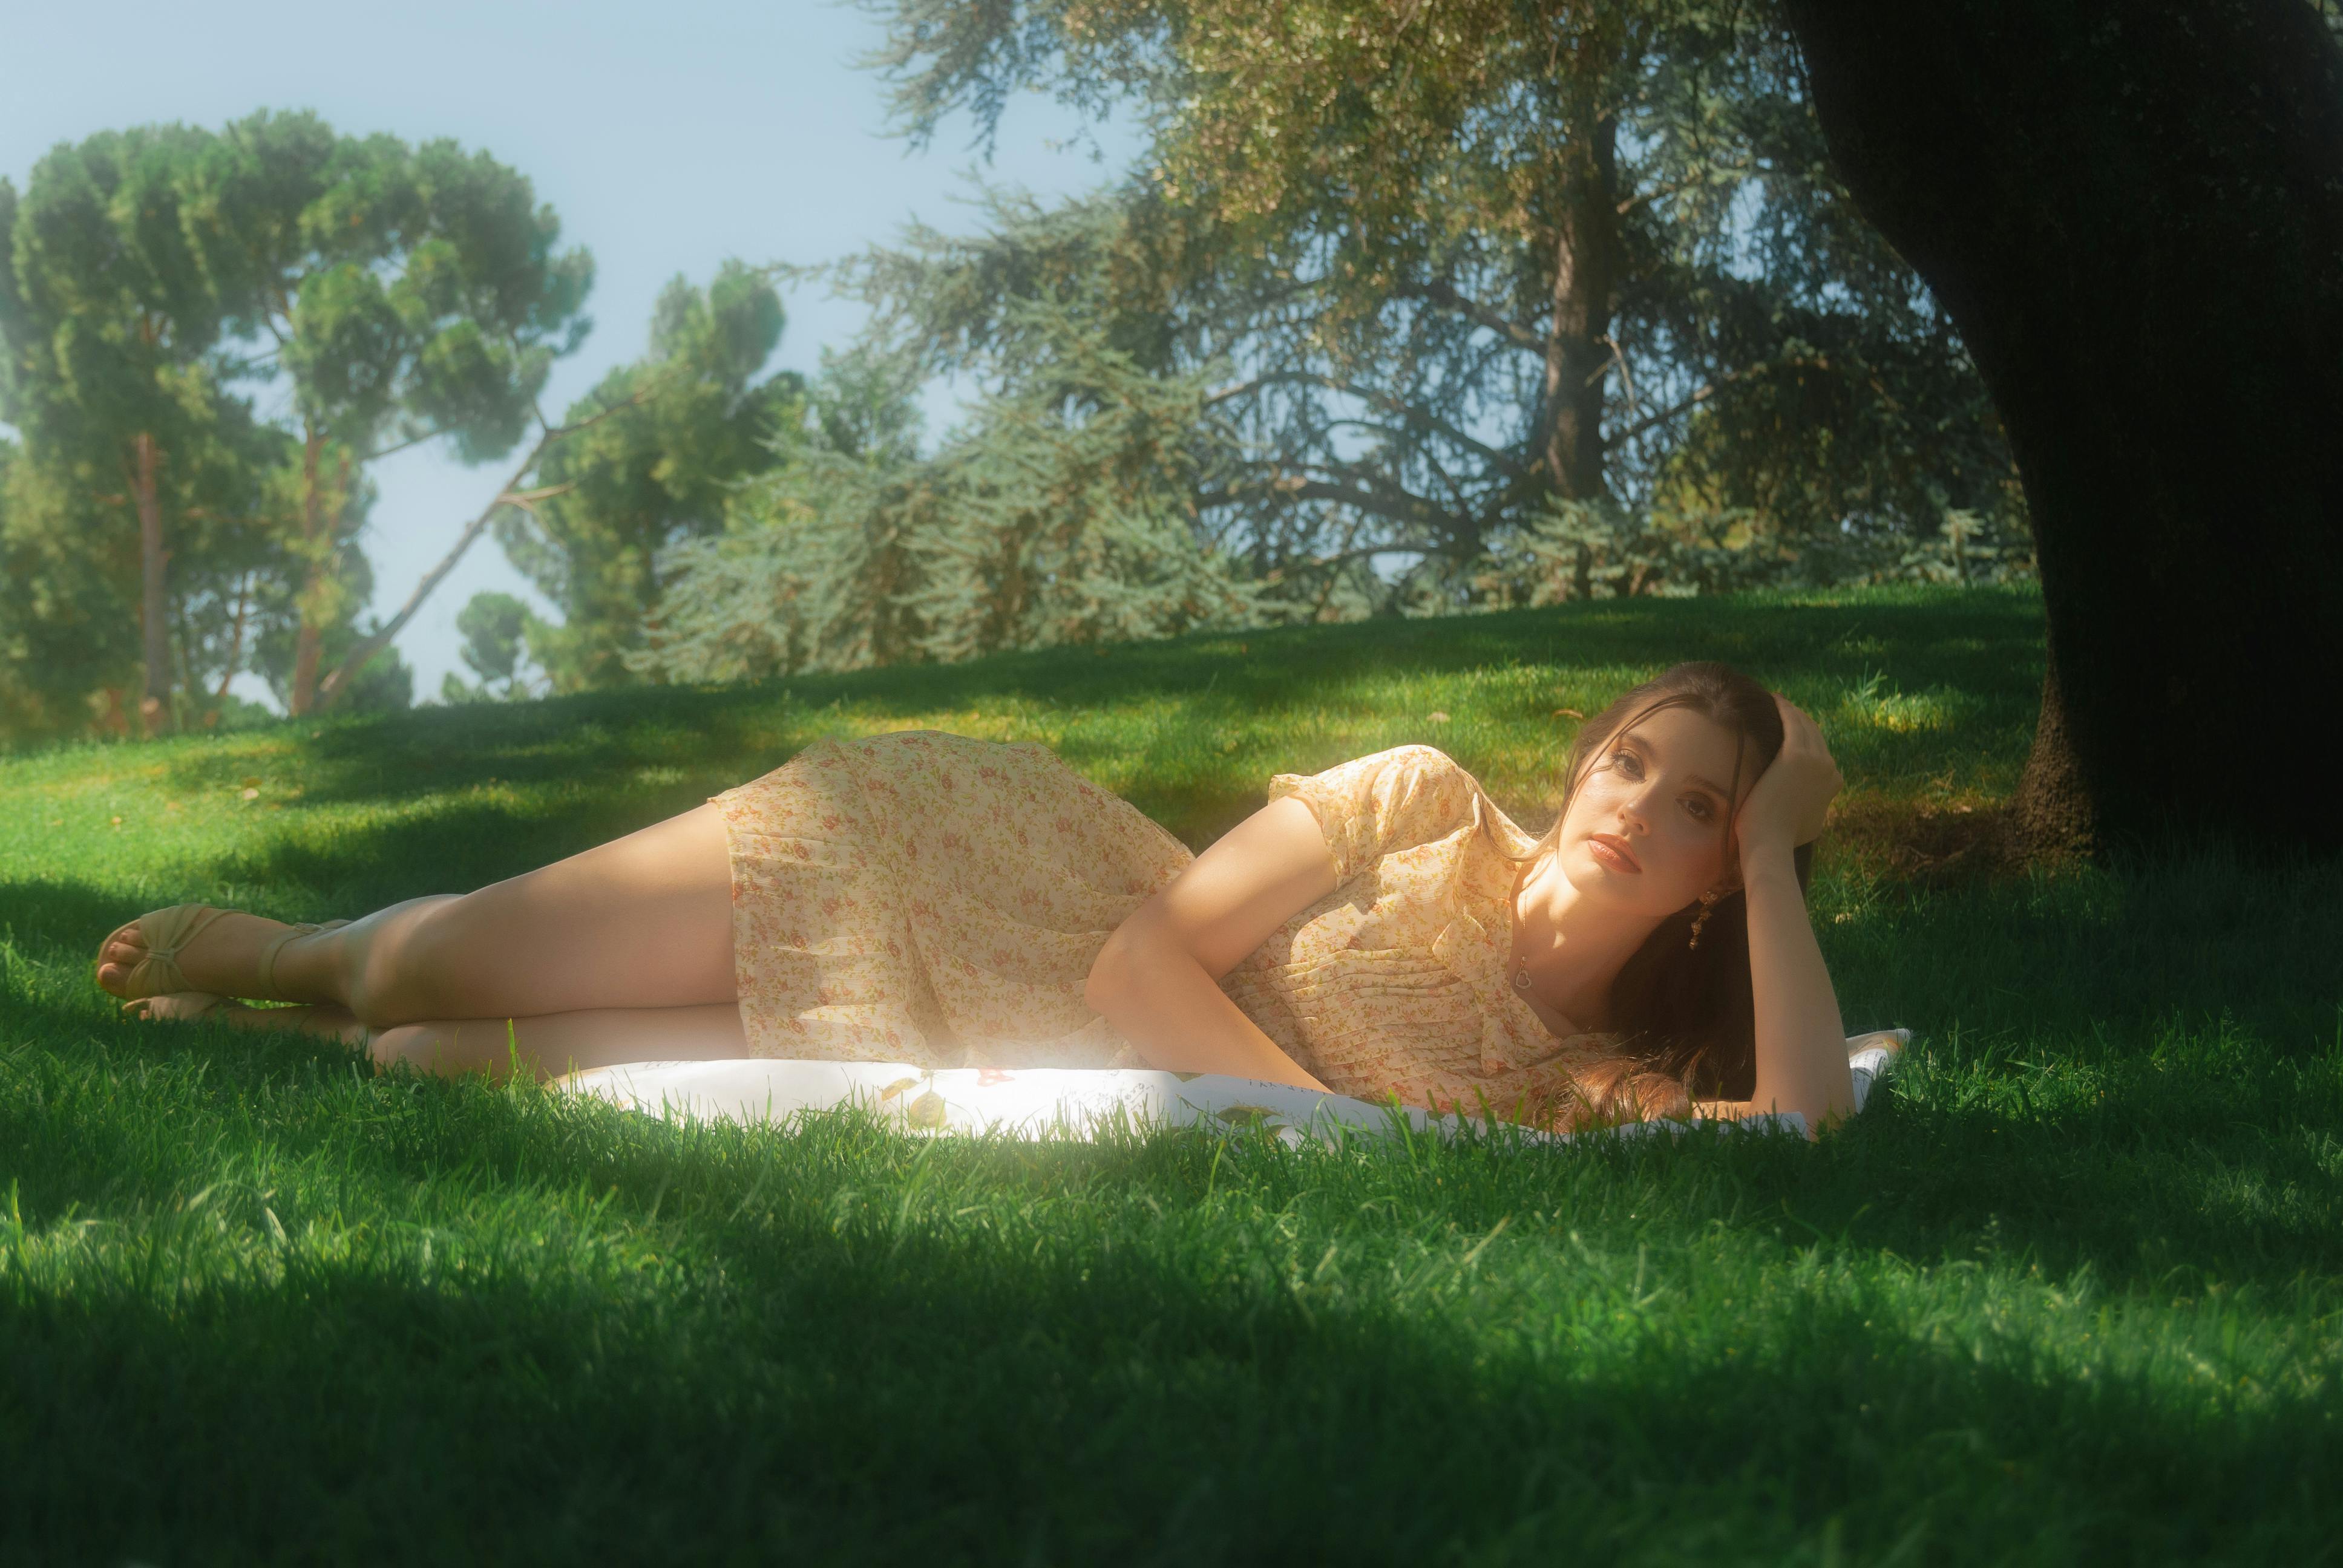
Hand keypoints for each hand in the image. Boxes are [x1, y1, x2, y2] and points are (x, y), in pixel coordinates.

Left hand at [1734, 694, 1840, 867]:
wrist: (1770, 842)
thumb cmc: (1780, 838)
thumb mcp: (1808, 824)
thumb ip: (1814, 807)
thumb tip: (1812, 805)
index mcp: (1834, 782)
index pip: (1821, 752)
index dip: (1807, 739)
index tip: (1791, 729)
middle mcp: (1830, 768)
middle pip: (1815, 735)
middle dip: (1799, 720)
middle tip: (1782, 708)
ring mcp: (1816, 760)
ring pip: (1804, 725)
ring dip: (1792, 711)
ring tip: (1777, 701)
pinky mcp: (1795, 755)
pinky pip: (1791, 722)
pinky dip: (1785, 708)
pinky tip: (1774, 699)